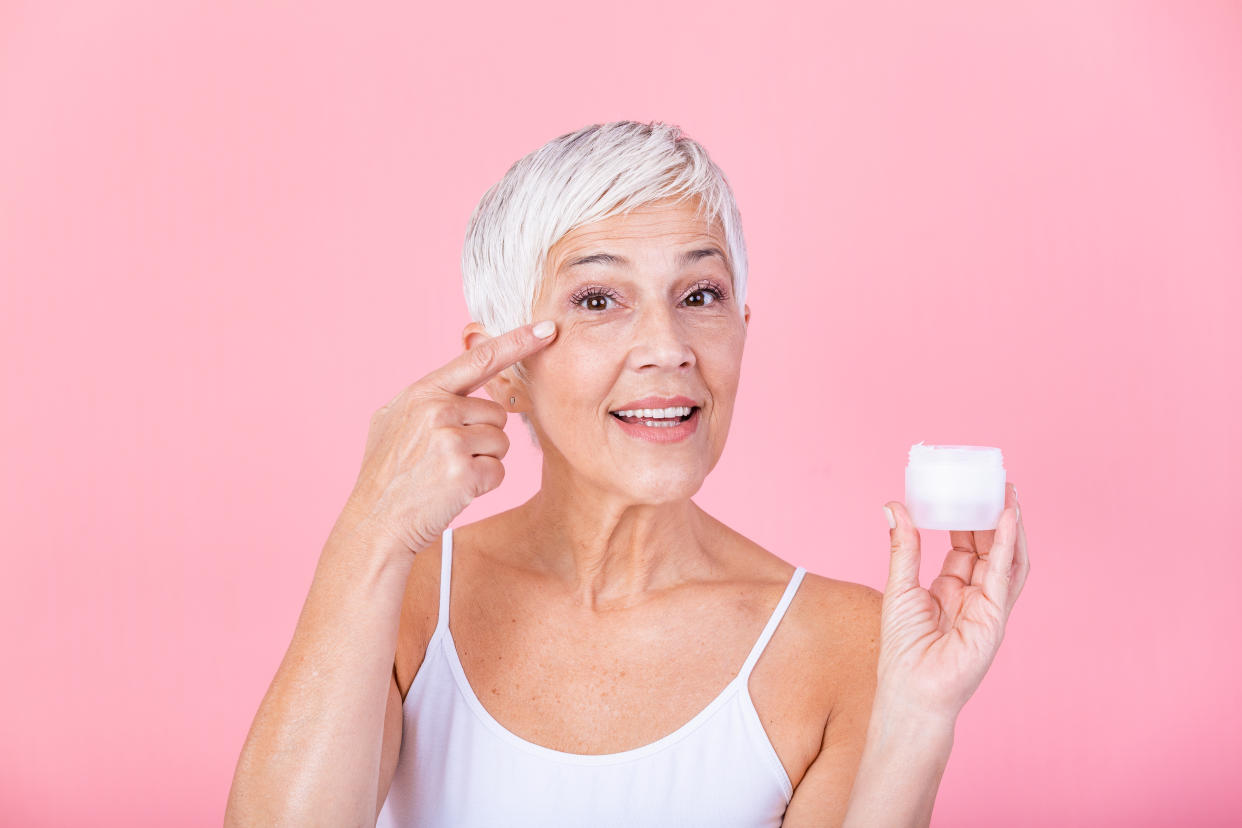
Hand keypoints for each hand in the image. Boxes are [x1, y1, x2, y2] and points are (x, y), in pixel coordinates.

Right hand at [338, 319, 557, 554]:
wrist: (375, 522)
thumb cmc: (387, 475)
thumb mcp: (393, 421)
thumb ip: (428, 398)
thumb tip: (456, 384)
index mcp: (422, 392)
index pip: (479, 359)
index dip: (517, 341)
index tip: (548, 328)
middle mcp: (436, 410)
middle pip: (497, 412)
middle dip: (483, 436)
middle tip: (447, 458)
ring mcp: (449, 440)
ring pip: (501, 441)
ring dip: (484, 461)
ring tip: (447, 474)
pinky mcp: (464, 472)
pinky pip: (500, 470)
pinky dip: (484, 484)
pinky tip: (454, 490)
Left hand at [877, 482, 1029, 720]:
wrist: (911, 691)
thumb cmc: (903, 650)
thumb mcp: (899, 586)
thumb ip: (904, 546)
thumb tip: (893, 505)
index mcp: (951, 589)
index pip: (966, 546)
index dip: (968, 518)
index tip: (965, 489)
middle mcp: (974, 596)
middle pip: (990, 547)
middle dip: (993, 515)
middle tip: (992, 481)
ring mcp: (989, 606)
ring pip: (1007, 558)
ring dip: (1009, 525)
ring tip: (1007, 492)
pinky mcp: (996, 617)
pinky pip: (1006, 575)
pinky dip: (1008, 546)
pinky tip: (1006, 519)